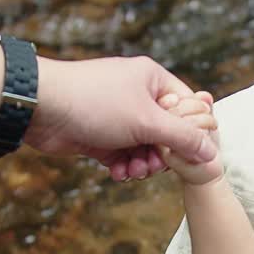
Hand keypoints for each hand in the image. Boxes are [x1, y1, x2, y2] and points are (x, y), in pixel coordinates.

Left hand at [25, 56, 218, 180]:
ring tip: (133, 171)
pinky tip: (117, 173)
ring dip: (142, 165)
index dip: (192, 132)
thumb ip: (183, 138)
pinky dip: (122, 166)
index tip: (190, 153)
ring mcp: (117, 116)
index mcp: (152, 80)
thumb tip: (211, 154)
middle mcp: (136, 96)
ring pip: (143, 148)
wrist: (42, 108)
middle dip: (162, 155)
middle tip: (154, 166)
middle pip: (166, 133)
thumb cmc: (96, 102)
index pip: (188, 106)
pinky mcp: (100, 135)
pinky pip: (122, 156)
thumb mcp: (148, 122)